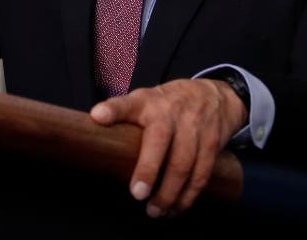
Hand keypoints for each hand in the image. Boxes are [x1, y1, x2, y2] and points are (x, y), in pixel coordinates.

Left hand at [89, 78, 246, 216]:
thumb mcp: (144, 100)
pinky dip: (188, 196)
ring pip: (183, 164)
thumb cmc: (168, 104)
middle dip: (148, 170)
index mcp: (147, 101)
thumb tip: (93, 130)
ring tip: (155, 211)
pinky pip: (201, 174)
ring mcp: (193, 128)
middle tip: (137, 195)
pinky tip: (176, 208)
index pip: (126, 103)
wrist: (213, 96)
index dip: (112, 109)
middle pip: (160, 141)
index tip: (97, 117)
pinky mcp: (211, 144)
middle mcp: (170, 112)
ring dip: (169, 193)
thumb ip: (121, 114)